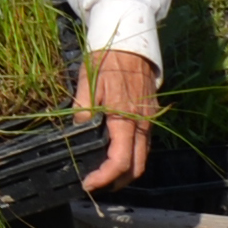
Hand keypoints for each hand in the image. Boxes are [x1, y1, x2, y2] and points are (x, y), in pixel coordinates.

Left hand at [78, 48, 161, 193]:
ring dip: (126, 171)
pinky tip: (116, 154)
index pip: (119, 160)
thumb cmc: (107, 60)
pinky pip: (145, 145)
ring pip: (143, 157)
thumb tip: (76, 131)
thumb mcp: (88, 83)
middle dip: (118, 182)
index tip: (88, 183)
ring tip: (104, 174)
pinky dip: (132, 156)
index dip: (104, 177)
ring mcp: (150, 121)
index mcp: (125, 118)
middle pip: (137, 167)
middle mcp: (142, 124)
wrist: (131, 43)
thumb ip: (82, 109)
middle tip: (96, 184)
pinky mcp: (151, 116)